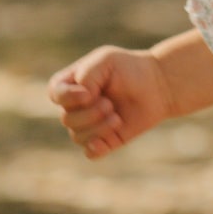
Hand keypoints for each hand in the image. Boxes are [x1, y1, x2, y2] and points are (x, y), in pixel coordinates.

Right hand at [47, 44, 169, 158]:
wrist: (157, 86)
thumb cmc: (129, 68)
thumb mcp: (106, 60)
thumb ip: (87, 74)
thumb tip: (83, 99)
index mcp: (72, 84)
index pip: (55, 94)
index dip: (67, 98)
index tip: (89, 94)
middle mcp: (76, 106)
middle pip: (67, 119)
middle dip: (89, 114)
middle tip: (110, 104)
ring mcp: (89, 125)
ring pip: (78, 136)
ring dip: (98, 128)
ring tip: (117, 118)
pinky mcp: (104, 141)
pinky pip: (90, 153)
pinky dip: (96, 148)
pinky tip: (109, 139)